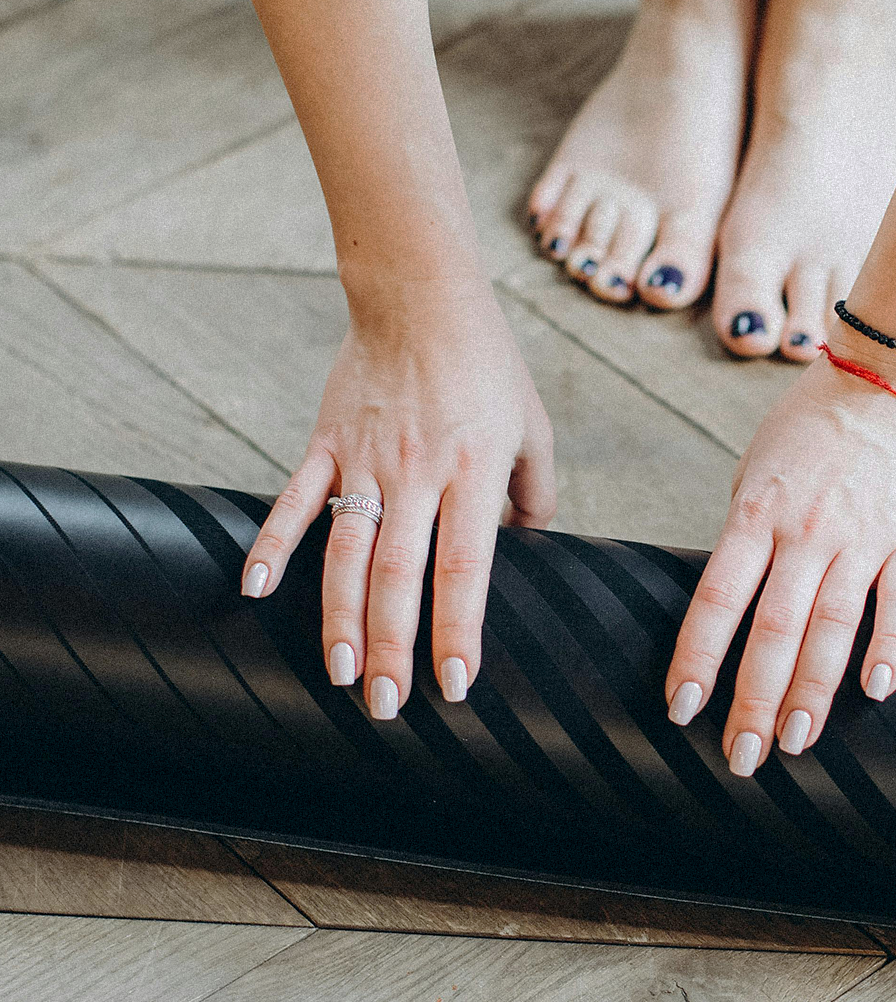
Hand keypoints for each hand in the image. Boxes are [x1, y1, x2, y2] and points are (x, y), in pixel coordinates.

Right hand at [238, 275, 554, 717]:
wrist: (420, 296)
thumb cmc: (486, 363)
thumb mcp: (531, 426)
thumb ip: (534, 491)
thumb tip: (533, 544)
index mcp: (473, 471)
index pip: (463, 567)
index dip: (457, 630)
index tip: (454, 685)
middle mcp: (418, 472)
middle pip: (399, 575)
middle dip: (391, 647)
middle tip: (386, 706)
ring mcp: (366, 459)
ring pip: (346, 553)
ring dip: (338, 619)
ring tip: (338, 674)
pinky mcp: (327, 443)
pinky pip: (294, 501)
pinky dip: (272, 544)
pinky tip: (256, 590)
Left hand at [665, 349, 895, 772]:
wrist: (888, 376)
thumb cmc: (812, 426)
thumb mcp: (757, 471)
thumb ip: (746, 533)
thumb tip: (730, 600)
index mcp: (756, 514)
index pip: (717, 599)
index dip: (697, 658)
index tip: (682, 709)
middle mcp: (805, 532)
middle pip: (773, 631)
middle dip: (754, 701)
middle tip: (742, 757)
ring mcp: (861, 538)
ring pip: (832, 629)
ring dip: (813, 694)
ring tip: (797, 744)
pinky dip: (891, 650)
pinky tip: (877, 692)